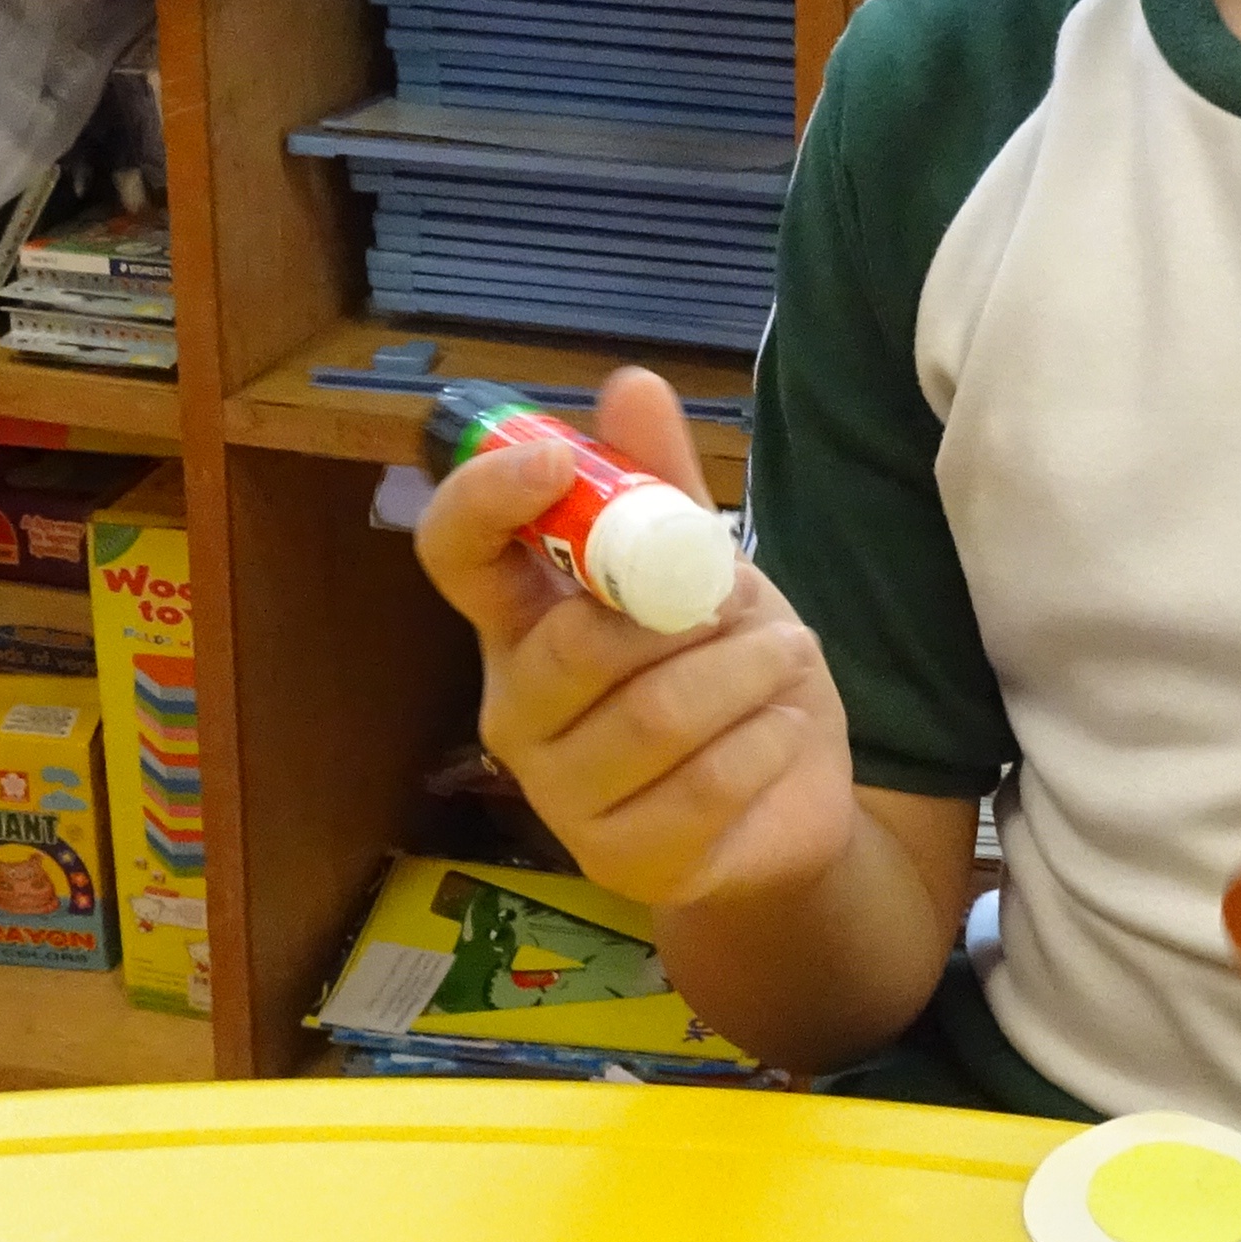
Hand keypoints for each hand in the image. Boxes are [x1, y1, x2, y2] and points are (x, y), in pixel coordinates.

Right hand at [410, 366, 859, 914]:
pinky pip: (702, 785)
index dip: (489, 499)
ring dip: (744, 673)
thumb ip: (664, 487)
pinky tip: (785, 726)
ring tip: (787, 655)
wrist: (786, 804)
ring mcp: (561, 795)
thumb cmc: (723, 674)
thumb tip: (631, 382)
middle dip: (684, 616)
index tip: (562, 458)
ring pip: (652, 718)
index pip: (453, 552)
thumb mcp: (705, 569)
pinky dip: (764, 741)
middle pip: (571, 648)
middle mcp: (516, 708)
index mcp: (518, 620)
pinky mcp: (622, 859)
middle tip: (743, 600)